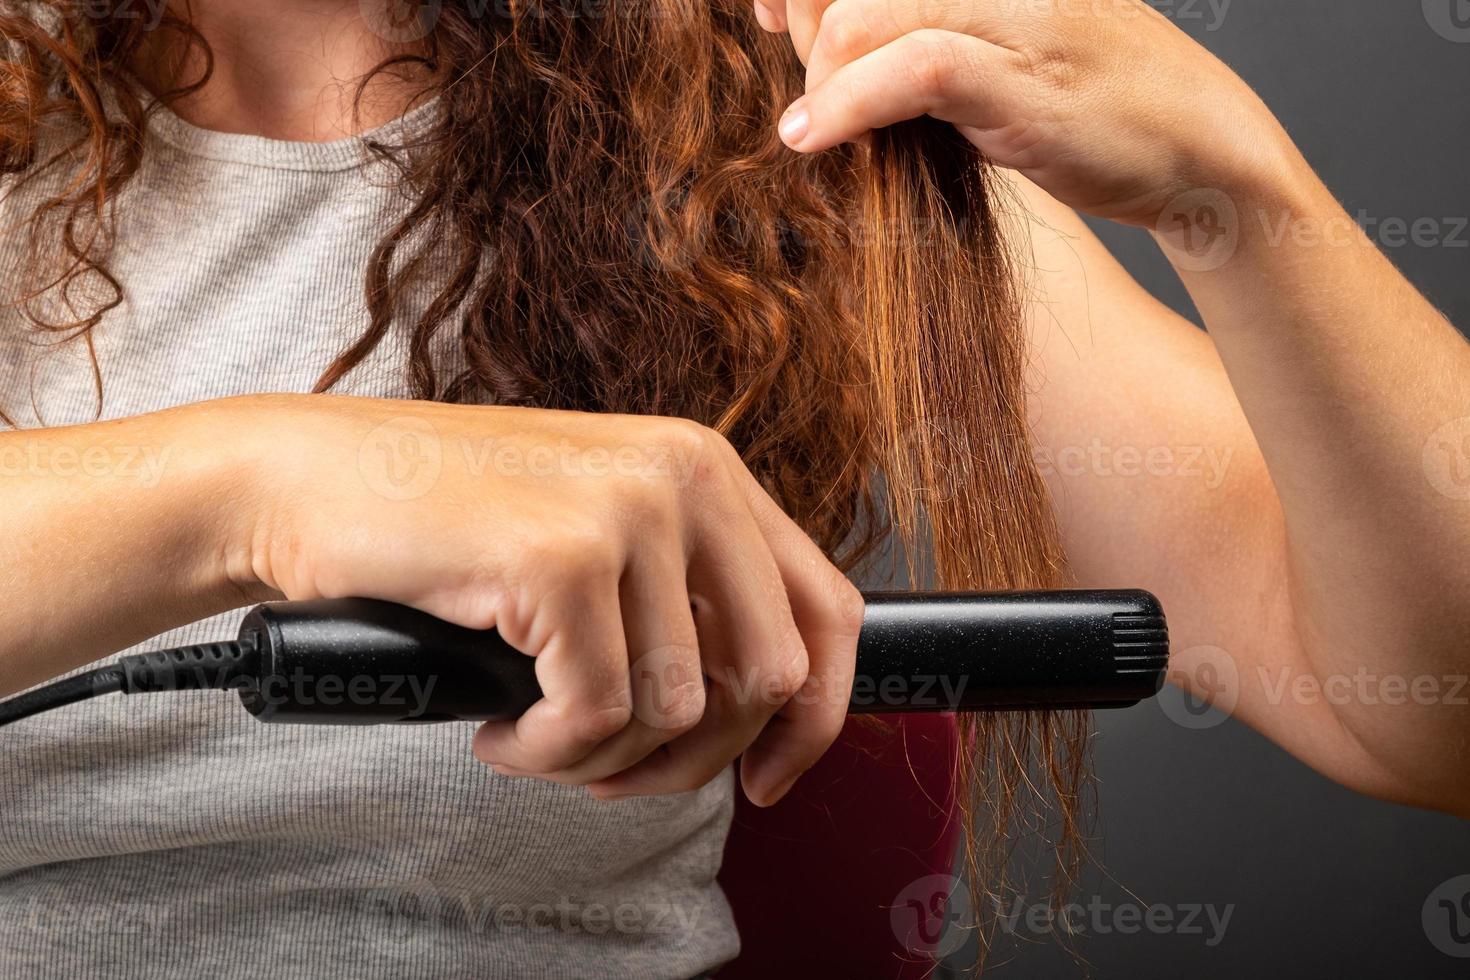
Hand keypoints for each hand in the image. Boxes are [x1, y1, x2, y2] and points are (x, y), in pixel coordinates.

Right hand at [225, 394, 862, 804]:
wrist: (306, 480)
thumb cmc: (444, 522)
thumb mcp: (595, 534)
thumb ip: (679, 595)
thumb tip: (751, 714)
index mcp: (706, 470)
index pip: (828, 609)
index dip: (817, 716)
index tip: (769, 777)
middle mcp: (686, 477)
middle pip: (771, 677)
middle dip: (698, 759)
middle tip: (612, 771)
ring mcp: (627, 512)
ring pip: (679, 711)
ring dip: (601, 757)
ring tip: (535, 732)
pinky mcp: (562, 559)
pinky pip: (596, 717)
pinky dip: (547, 750)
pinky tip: (500, 727)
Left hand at [757, 0, 1293, 225]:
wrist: (1202, 146)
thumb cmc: (1093, 103)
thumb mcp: (1001, 50)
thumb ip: (926, 31)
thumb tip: (827, 36)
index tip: (767, 16)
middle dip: (801, 28)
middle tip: (796, 88)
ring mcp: (1012, 11)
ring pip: (865, 14)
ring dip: (817, 77)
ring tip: (808, 125)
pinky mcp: (1022, 74)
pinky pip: (911, 68)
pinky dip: (845, 104)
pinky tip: (813, 136)